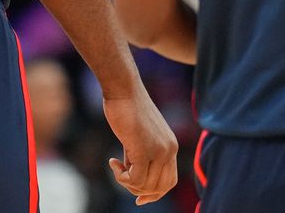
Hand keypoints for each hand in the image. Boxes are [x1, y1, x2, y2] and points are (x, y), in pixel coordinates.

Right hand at [103, 87, 178, 205]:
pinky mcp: (144, 150)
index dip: (154, 192)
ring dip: (127, 182)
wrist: (123, 89)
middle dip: (140, 191)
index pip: (169, 180)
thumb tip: (133, 175)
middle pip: (160, 188)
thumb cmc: (126, 107)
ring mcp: (159, 150)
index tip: (138, 196)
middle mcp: (170, 150)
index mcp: (171, 145)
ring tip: (116, 165)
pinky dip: (121, 177)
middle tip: (122, 178)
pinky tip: (113, 161)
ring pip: (146, 186)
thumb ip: (142, 153)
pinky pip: (134, 179)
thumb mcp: (139, 135)